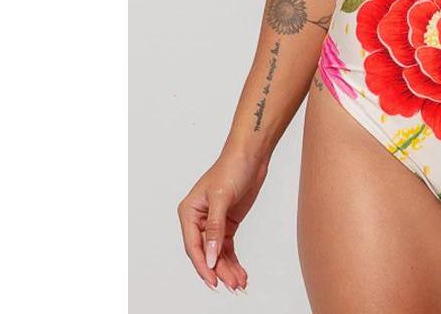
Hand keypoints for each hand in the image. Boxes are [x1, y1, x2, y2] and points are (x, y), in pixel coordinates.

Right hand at [177, 149, 269, 291]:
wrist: (251, 155)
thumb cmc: (232, 167)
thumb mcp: (222, 198)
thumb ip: (215, 229)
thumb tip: (210, 256)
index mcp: (189, 212)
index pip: (194, 246)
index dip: (203, 265)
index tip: (213, 280)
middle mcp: (198, 220)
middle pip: (207, 253)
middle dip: (219, 270)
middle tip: (232, 285)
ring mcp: (213, 223)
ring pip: (217, 253)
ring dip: (228, 268)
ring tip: (239, 283)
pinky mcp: (227, 223)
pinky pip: (227, 247)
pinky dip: (233, 260)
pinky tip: (240, 272)